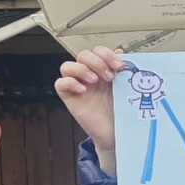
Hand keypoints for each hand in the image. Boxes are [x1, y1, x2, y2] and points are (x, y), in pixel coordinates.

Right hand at [54, 47, 125, 173]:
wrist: (116, 133)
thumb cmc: (120, 112)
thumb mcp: (125, 89)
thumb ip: (123, 71)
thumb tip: (120, 52)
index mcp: (102, 70)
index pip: (98, 51)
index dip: (107, 54)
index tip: (120, 66)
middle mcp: (89, 76)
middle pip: (83, 55)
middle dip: (97, 61)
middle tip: (109, 76)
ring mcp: (78, 86)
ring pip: (67, 66)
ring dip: (81, 69)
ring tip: (95, 81)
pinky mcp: (70, 98)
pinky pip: (60, 84)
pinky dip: (70, 83)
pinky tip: (83, 90)